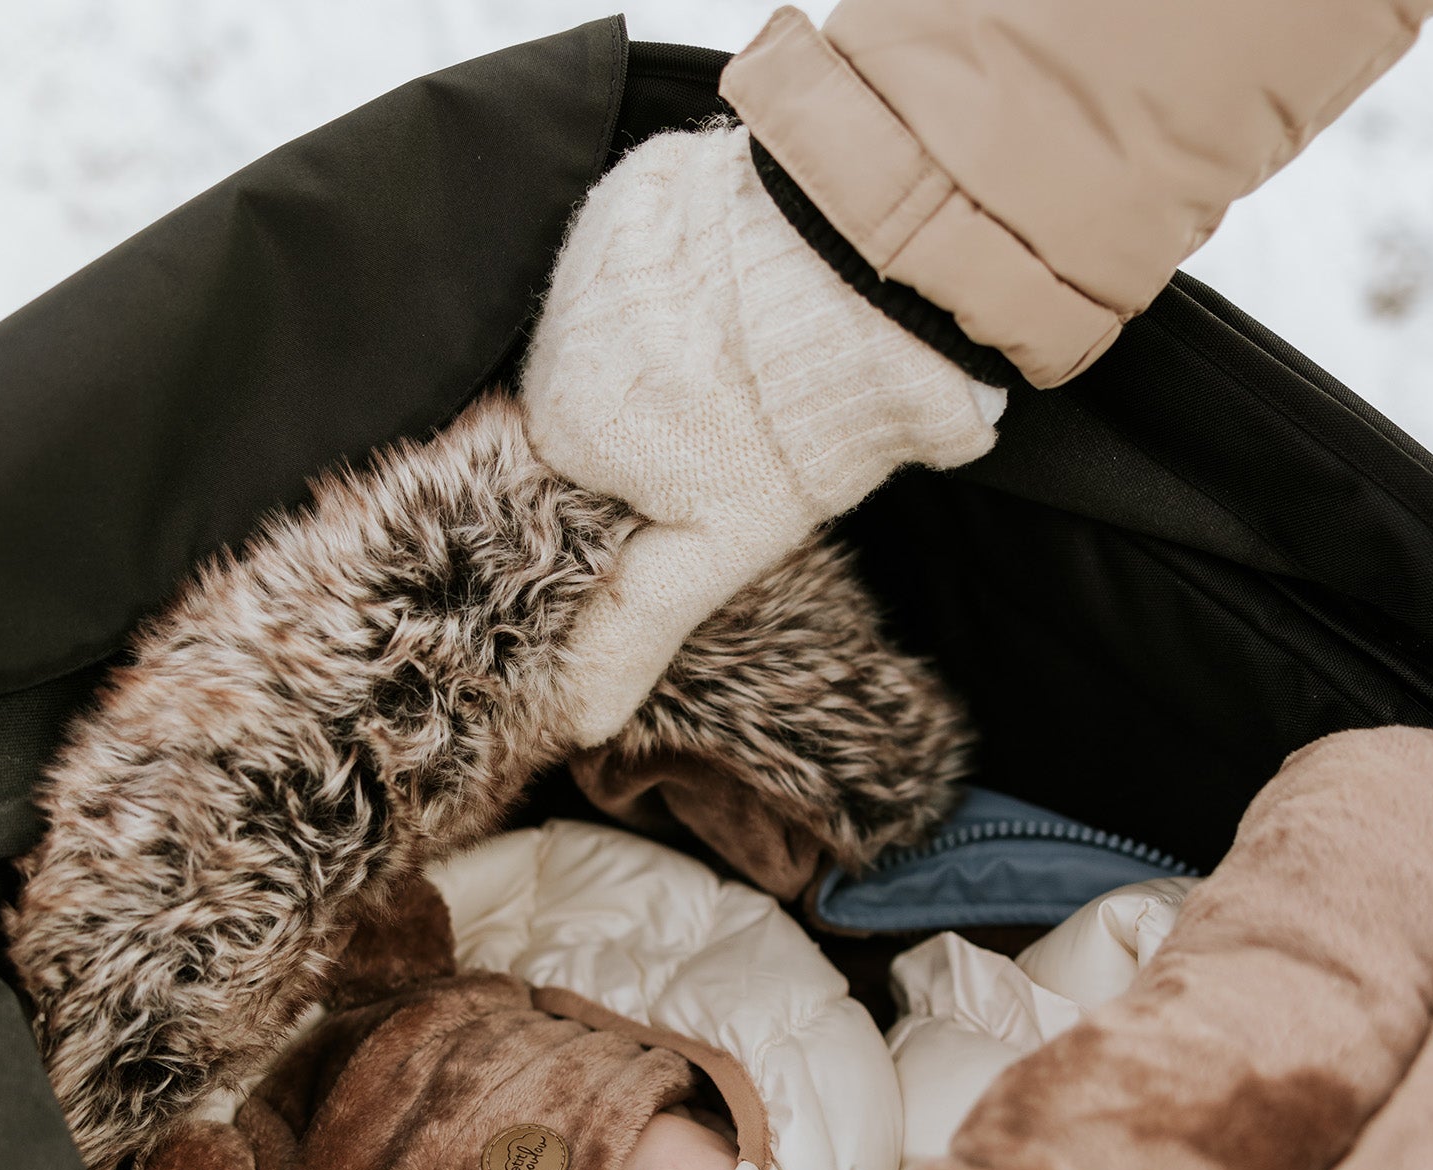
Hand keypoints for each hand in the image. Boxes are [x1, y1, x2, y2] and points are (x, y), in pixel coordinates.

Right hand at [522, 124, 1003, 745]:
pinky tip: (746, 303)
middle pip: (596, 407)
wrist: (875, 263)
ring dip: (676, 354)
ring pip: (622, 333)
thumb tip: (579, 719)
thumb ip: (636, 624)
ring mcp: (598, 246)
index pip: (573, 486)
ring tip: (751, 372)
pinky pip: (648, 254)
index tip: (695, 503)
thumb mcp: (717, 548)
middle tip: (738, 440)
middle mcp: (557, 331)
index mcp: (564, 421)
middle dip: (656, 432)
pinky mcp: (647, 187)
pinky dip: (692, 283)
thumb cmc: (797, 421)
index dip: (636, 505)